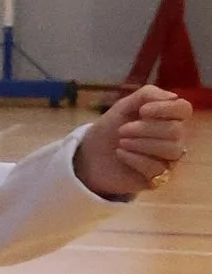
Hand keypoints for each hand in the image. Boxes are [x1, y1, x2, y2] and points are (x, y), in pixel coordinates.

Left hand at [73, 84, 192, 200]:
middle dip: (146, 128)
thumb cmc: (111, 128)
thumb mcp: (124, 106)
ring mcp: (168, 159)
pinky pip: (157, 168)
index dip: (165, 108)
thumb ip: (147, 95)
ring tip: (121, 142)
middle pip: (176, 130)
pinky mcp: (157, 178)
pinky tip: (120, 154)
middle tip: (122, 130)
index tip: (142, 110)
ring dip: (142, 143)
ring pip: (172, 150)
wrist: (90, 154)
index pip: (183, 109)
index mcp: (168, 117)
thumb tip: (173, 97)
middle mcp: (174, 138)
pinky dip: (135, 158)